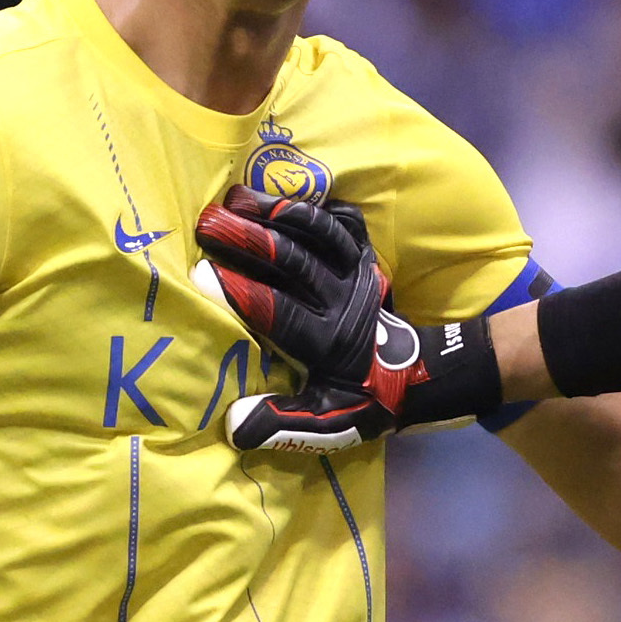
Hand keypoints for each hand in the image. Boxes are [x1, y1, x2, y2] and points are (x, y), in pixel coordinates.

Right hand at [193, 185, 436, 450]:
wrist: (417, 375)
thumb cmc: (361, 398)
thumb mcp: (328, 423)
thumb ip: (283, 423)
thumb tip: (234, 426)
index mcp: (329, 343)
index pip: (281, 313)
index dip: (243, 293)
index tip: (203, 275)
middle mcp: (345, 302)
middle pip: (297, 263)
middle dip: (251, 240)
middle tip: (207, 224)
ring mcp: (359, 273)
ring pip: (320, 234)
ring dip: (277, 212)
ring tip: (234, 200)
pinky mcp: (365, 256)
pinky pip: (343, 222)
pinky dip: (313, 205)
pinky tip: (276, 195)